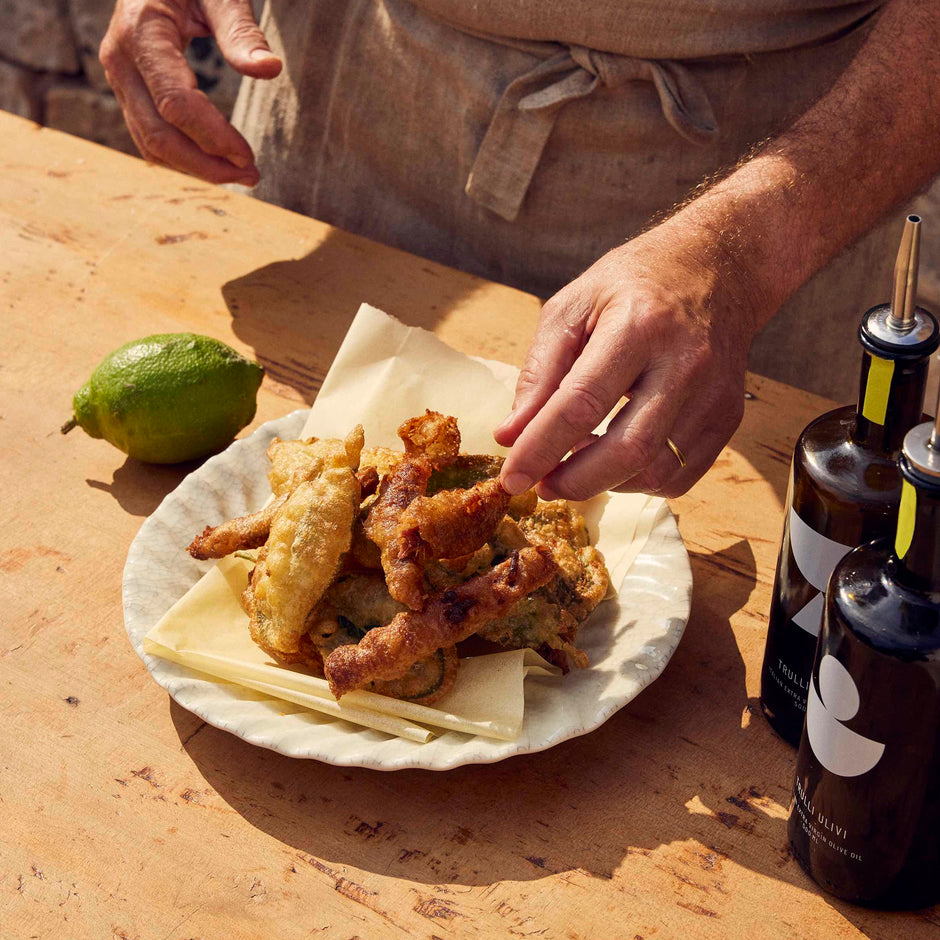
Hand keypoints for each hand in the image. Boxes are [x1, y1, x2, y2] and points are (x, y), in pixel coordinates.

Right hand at [100, 0, 281, 184]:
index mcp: (141, 30)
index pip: (175, 103)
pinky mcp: (127, 88)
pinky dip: (182, 157)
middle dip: (206, 165)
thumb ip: (241, 31)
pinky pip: (148, 136)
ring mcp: (118, 76)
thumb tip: (271, 69)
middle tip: (252, 176)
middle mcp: (120, 58)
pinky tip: (216, 161)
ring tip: (240, 173)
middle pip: (158, 135)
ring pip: (150, 143)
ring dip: (195, 168)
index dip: (213, 137)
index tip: (249, 156)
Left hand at [495, 218, 763, 500]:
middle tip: (542, 487)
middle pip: (629, 450)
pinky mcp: (729, 417)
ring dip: (606, 483)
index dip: (541, 449)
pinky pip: (680, 475)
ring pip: (657, 471)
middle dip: (576, 482)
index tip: (512, 478)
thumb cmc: (633, 285)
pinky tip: (615, 459)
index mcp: (638, 325)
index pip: (582, 404)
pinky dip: (639, 482)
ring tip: (576, 464)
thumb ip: (539, 372)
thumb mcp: (573, 306)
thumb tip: (510, 436)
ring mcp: (714, 394)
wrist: (717, 268)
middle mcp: (684, 362)